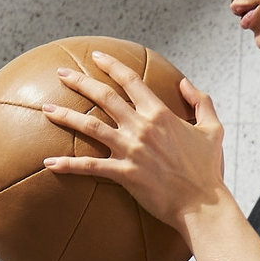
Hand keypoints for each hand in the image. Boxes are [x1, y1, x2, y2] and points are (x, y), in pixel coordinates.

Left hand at [41, 51, 226, 230]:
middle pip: (104, 97)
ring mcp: (130, 150)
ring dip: (65, 116)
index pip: (131, 81)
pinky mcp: (124, 173)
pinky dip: (67, 164)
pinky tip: (49, 162)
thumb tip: (185, 84)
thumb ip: (201, 102)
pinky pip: (89, 166)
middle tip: (61, 74)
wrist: (202, 204)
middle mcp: (141, 127)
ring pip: (90, 125)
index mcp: (160, 114)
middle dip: (79, 82)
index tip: (96, 57)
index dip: (112, 65)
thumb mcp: (213, 129)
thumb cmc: (208, 170)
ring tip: (46, 109)